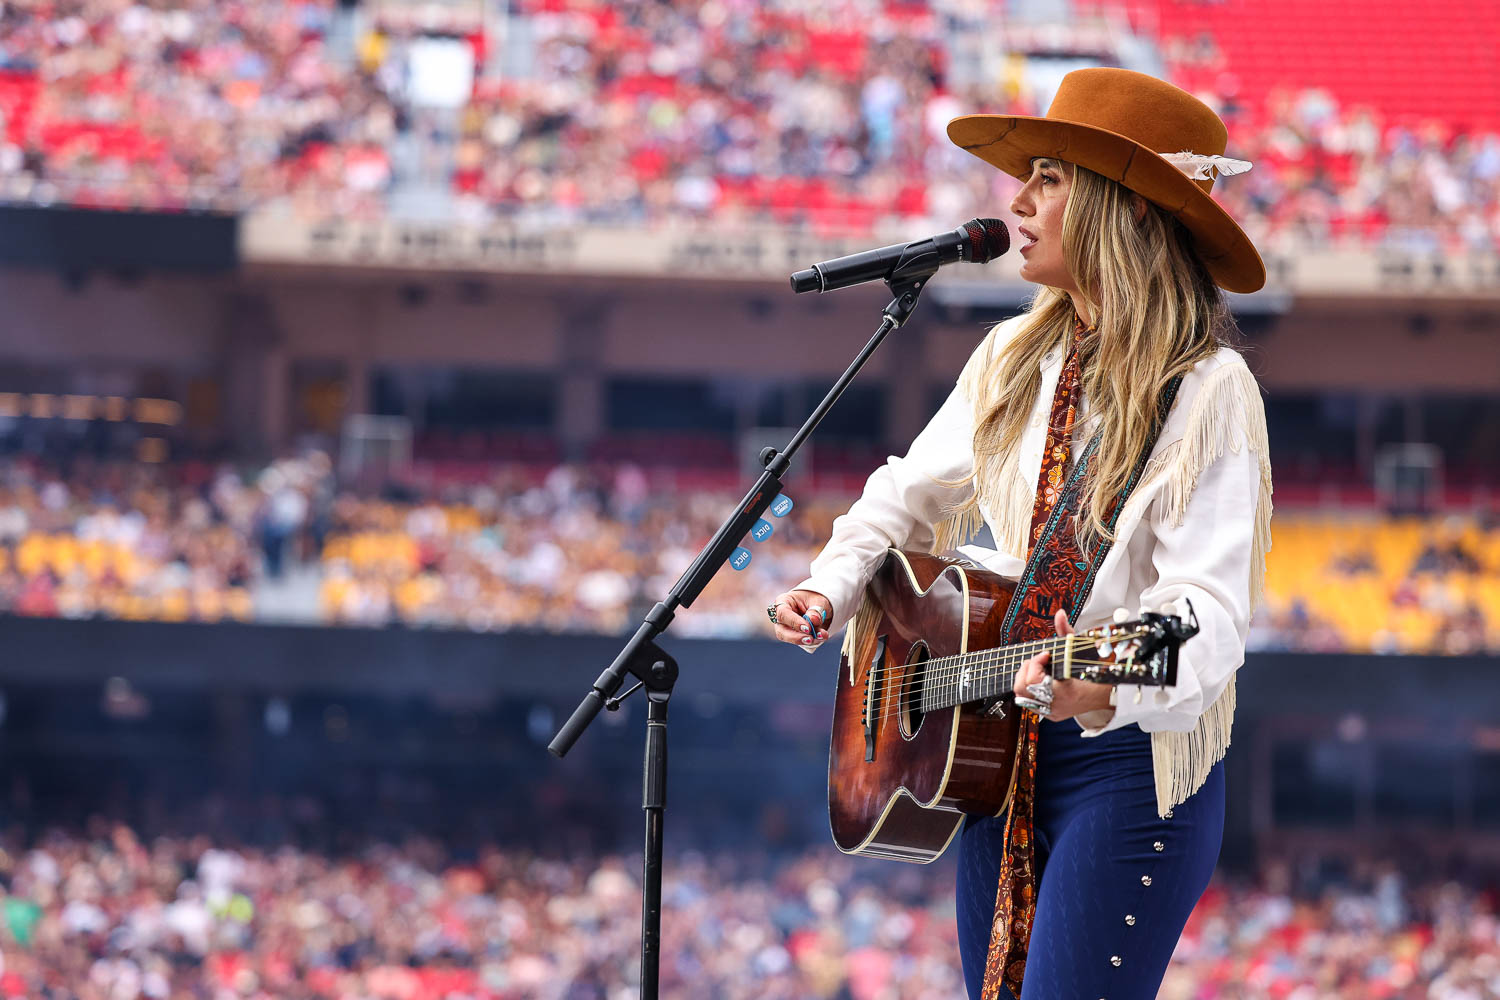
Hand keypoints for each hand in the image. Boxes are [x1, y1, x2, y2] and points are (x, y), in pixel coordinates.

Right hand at [768, 589, 832, 648]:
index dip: (794, 622)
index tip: (808, 628)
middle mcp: (781, 616)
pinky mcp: (793, 636)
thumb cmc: (814, 599)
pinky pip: (800, 642)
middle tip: (810, 639)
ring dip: (805, 640)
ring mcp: (785, 628)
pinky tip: (821, 637)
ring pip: (789, 639)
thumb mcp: (819, 600)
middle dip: (796, 637)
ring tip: (822, 636)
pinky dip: (812, 642)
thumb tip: (813, 620)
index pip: (783, 613)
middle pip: (781, 631)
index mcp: (783, 601)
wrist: (819, 605)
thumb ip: (816, 610)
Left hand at [1012, 608, 1113, 722]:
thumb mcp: (1079, 649)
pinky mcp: (1051, 715)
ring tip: (1036, 669)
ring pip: (1022, 697)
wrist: (1107, 694)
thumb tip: (1060, 614)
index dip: (1035, 662)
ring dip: (1025, 679)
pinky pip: (1030, 703)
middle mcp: (1055, 704)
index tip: (1045, 654)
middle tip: (1036, 661)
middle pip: (1021, 688)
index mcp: (1063, 691)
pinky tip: (1040, 679)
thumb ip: (1066, 631)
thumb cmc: (1094, 671)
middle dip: (1025, 670)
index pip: (1032, 679)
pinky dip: (1030, 690)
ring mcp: (1052, 711)